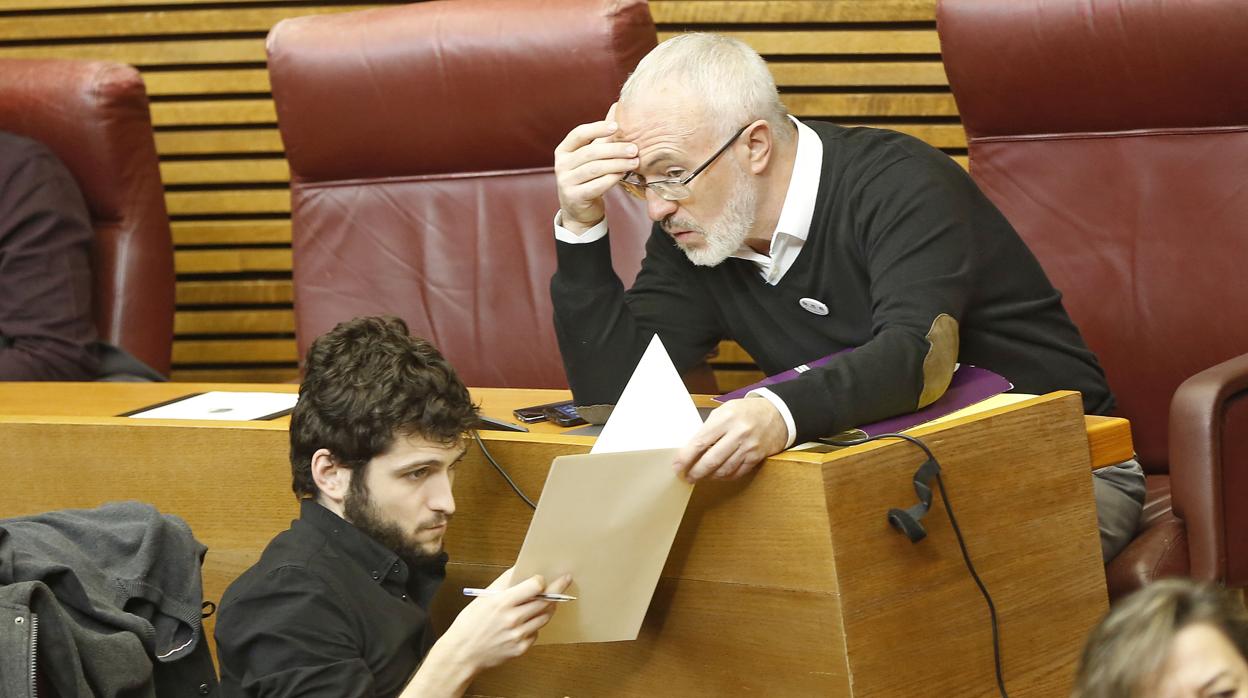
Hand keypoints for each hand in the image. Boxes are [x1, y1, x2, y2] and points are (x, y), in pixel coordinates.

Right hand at [438, 568, 571, 671]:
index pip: (535, 586)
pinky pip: (536, 632)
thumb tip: (521, 568)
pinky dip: (534, 625)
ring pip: (544, 616)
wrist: (463, 653)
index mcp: (503, 603)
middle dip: (557, 588)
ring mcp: (518, 635)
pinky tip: (525, 622)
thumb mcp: (484, 597)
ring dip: (547, 607)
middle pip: (545, 601)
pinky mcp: (521, 648)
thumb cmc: (470, 622)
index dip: (540, 580)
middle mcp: (513, 619)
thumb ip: (504, 583)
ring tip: (546, 600)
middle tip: (565, 580)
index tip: (542, 577)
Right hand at [554, 102, 638, 233]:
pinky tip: (623, 174)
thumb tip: (616, 107)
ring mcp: (566, 182)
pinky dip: (612, 179)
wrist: (579, 209)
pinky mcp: (574, 197)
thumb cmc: (588, 177)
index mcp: (564, 150)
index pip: (579, 134)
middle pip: (591, 152)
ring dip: (618, 164)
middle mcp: (561, 165)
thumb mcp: (592, 154)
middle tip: (634, 149)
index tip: (616, 126)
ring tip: (634, 162)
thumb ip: (602, 135)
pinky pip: (596, 185)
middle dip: (615, 149)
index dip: (597, 129)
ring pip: (595, 169)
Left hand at [673, 397, 787, 481]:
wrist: (778, 414)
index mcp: (726, 418)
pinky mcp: (757, 457)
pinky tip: (716, 475)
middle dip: (695, 472)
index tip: (677, 467)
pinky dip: (724, 476)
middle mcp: (738, 433)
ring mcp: (749, 447)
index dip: (686, 457)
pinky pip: (737, 473)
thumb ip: (709, 428)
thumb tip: (691, 449)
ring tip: (699, 477)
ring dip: (709, 476)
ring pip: (723, 470)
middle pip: (711, 460)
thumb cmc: (746, 411)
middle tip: (686, 477)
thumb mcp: (725, 410)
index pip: (700, 442)